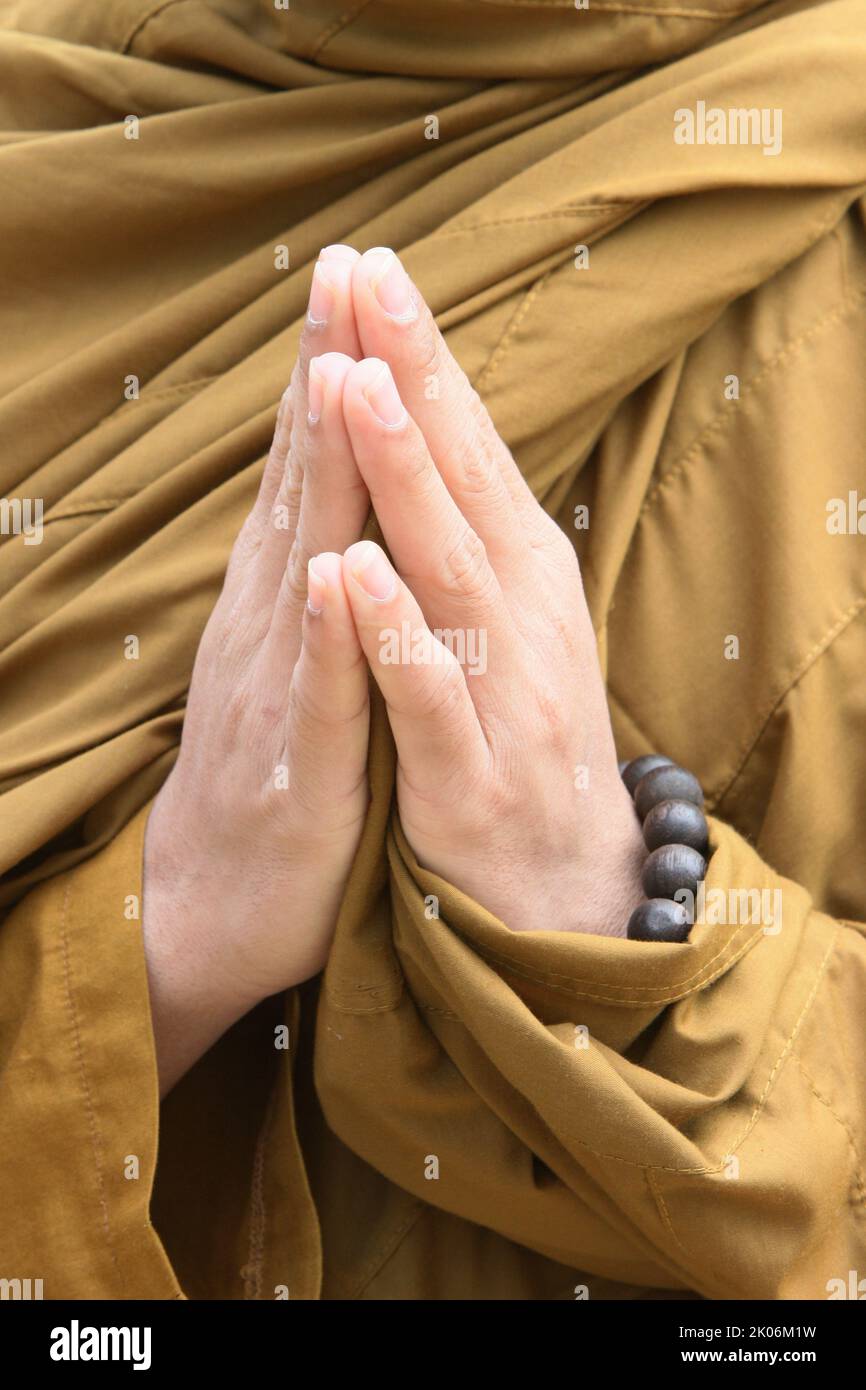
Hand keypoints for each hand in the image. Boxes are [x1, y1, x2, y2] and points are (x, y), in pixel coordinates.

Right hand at [142, 245, 370, 1091]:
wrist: (215, 896)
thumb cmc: (269, 765)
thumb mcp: (293, 651)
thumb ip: (311, 572)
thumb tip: (336, 489)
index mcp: (282, 596)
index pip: (309, 466)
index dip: (330, 367)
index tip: (356, 272)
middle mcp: (269, 623)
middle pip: (299, 485)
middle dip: (323, 375)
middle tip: (343, 270)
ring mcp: (278, 690)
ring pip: (302, 566)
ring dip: (316, 473)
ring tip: (333, 374)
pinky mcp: (298, 766)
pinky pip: (317, 694)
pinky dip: (325, 632)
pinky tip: (332, 573)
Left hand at [333, 248, 644, 934]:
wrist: (557, 880)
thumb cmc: (513, 731)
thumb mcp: (500, 618)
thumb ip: (465, 532)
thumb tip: (426, 427)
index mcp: (518, 571)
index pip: (467, 447)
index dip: (423, 358)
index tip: (374, 267)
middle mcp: (522, 614)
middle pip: (463, 483)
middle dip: (414, 380)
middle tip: (372, 279)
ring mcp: (503, 693)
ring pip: (450, 572)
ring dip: (404, 479)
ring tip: (358, 388)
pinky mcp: (470, 775)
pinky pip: (431, 696)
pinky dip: (395, 634)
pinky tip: (355, 575)